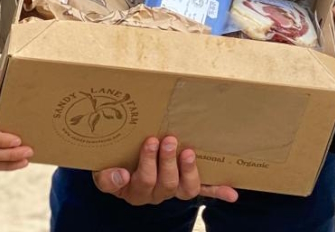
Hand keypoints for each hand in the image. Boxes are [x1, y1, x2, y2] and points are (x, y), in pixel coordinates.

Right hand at [92, 136, 238, 205]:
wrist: (121, 166)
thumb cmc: (113, 163)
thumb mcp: (101, 169)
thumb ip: (106, 176)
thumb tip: (120, 175)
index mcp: (135, 189)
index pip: (142, 181)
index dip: (148, 163)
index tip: (150, 141)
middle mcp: (156, 193)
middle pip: (165, 183)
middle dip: (167, 160)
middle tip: (169, 139)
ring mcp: (174, 189)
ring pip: (185, 189)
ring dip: (188, 170)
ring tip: (188, 152)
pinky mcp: (188, 184)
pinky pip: (204, 191)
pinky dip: (218, 192)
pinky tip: (232, 194)